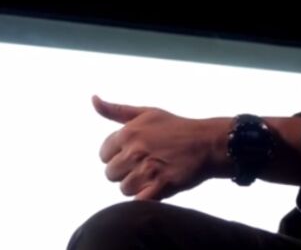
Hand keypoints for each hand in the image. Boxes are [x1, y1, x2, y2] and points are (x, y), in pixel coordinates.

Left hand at [93, 95, 228, 200]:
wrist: (208, 143)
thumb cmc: (176, 127)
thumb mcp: (146, 112)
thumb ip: (115, 110)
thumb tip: (93, 99)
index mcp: (128, 133)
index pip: (104, 155)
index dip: (118, 155)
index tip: (135, 153)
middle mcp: (134, 151)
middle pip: (111, 174)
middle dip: (125, 172)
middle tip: (145, 165)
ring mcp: (147, 170)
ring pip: (124, 189)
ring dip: (137, 185)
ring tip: (154, 175)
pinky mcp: (161, 186)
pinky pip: (138, 201)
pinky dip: (146, 197)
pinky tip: (157, 187)